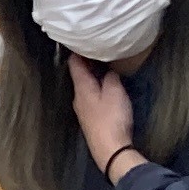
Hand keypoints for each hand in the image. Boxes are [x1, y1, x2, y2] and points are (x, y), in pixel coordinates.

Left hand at [68, 56, 139, 171]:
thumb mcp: (114, 91)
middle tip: (96, 47)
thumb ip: (110, 77)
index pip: (74, 64)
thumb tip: (107, 71)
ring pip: (84, 85)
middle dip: (86, 61)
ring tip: (102, 62)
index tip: (82, 39)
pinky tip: (103, 84)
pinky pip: (90, 95)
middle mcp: (78, 97)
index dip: (77, 50)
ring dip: (91, 74)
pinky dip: (95, 85)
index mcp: (81, 88)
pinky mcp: (90, 118)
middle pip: (78, 74)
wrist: (110, 150)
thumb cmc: (112, 118)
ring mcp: (83, 109)